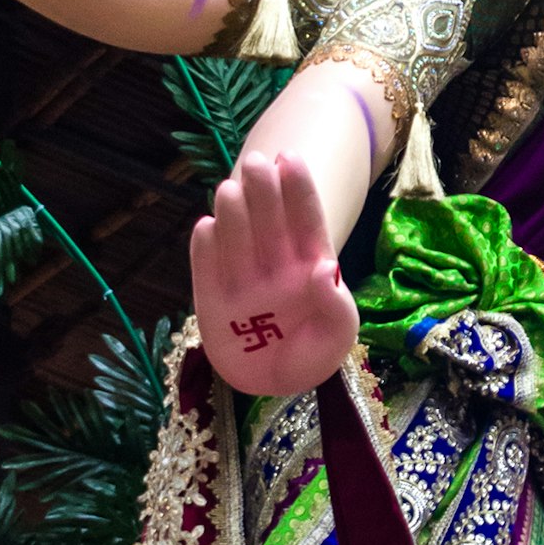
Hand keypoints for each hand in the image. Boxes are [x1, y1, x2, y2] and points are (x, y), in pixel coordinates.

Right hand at [192, 148, 358, 396]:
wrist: (274, 386)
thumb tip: (324, 269)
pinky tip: (205, 227)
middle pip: (269, 225)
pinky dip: (205, 252)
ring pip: (238, 242)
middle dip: (264, 192)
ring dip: (234, 216)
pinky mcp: (213, 305)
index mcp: (310, 266)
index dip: (298, 191)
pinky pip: (208, 274)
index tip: (290, 158)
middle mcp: (274, 267)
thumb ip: (336, 306)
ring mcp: (243, 284)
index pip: (306, 223)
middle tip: (256, 161)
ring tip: (230, 188)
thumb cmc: (312, 352)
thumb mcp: (338, 335)